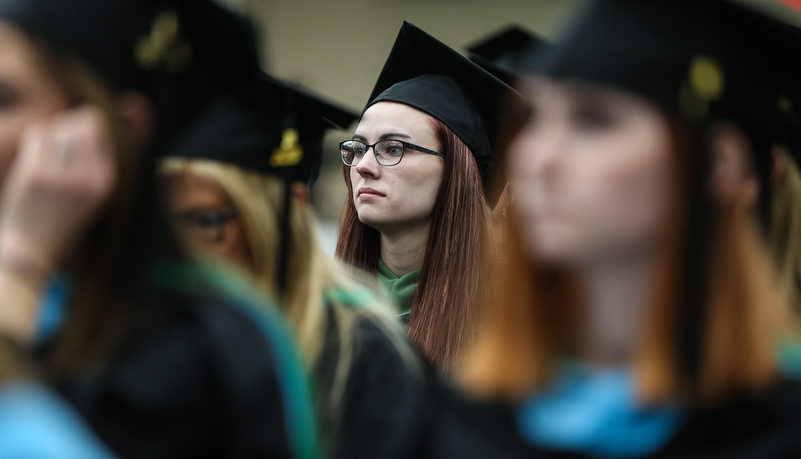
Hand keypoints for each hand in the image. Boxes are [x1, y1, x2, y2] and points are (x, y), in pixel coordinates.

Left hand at [0, 105, 116, 280]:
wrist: (31, 249)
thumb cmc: (62, 216)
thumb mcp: (96, 188)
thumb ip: (105, 153)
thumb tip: (127, 105)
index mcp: (108, 179)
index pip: (100, 125)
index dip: (85, 127)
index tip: (75, 147)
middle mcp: (92, 176)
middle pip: (83, 120)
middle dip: (68, 128)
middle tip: (59, 153)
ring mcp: (65, 175)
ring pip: (59, 125)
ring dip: (50, 135)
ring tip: (46, 160)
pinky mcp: (38, 174)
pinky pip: (38, 134)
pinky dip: (33, 141)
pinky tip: (33, 162)